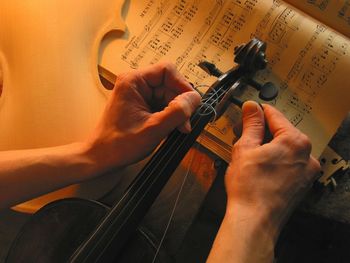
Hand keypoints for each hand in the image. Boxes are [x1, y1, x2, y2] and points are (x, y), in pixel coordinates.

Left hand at [86, 62, 200, 172]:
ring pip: (168, 96)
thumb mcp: (154, 129)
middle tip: (184, 124)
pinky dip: (170, 116)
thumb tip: (195, 98)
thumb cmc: (119, 144)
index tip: (191, 103)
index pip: (167, 70)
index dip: (182, 85)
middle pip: (169, 84)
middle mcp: (135, 84)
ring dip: (176, 112)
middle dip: (180, 104)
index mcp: (133, 81)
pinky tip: (170, 128)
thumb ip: (177, 112)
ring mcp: (138, 95)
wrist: (102, 158)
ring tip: (177, 129)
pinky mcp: (141, 105)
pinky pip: (162, 105)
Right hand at [207, 101, 319, 262]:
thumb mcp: (245, 148)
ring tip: (249, 151)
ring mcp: (307, 171)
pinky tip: (260, 166)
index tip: (248, 111)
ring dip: (269, 145)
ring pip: (286, 148)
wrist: (254, 220)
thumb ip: (251, 124)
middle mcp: (307, 154)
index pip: (275, 116)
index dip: (258, 112)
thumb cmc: (249, 187)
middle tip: (243, 133)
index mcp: (295, 141)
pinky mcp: (302, 183)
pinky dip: (276, 159)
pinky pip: (290, 162)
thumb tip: (251, 107)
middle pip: (282, 132)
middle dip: (262, 130)